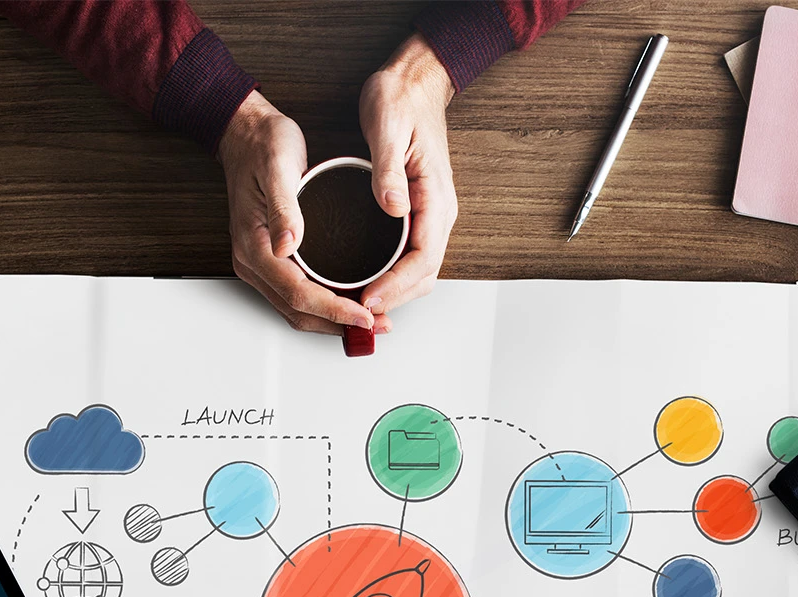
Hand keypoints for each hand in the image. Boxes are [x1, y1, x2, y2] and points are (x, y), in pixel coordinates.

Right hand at [218, 91, 379, 336]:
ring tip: (370, 321)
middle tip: (378, 325)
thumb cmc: (262, 145)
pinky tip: (349, 301)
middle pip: (297, 311)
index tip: (365, 315)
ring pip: (297, 308)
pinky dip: (324, 305)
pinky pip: (296, 294)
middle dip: (338, 324)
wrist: (245, 134)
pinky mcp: (271, 258)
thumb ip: (284, 208)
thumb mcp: (277, 166)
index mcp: (254, 245)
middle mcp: (253, 262)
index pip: (298, 293)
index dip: (334, 310)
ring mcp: (260, 263)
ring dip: (333, 320)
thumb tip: (289, 245)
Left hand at [356, 34, 457, 316]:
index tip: (369, 298)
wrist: (414, 82)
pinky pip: (409, 256)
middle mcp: (439, 212)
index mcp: (436, 197)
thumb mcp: (388, 128)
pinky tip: (367, 281)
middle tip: (358, 314)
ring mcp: (430, 214)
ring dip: (394, 293)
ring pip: (418, 271)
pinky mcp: (417, 212)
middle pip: (424, 275)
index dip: (397, 285)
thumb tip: (393, 208)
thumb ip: (389, 171)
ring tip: (359, 306)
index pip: (423, 258)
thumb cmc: (401, 99)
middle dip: (394, 299)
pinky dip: (392, 277)